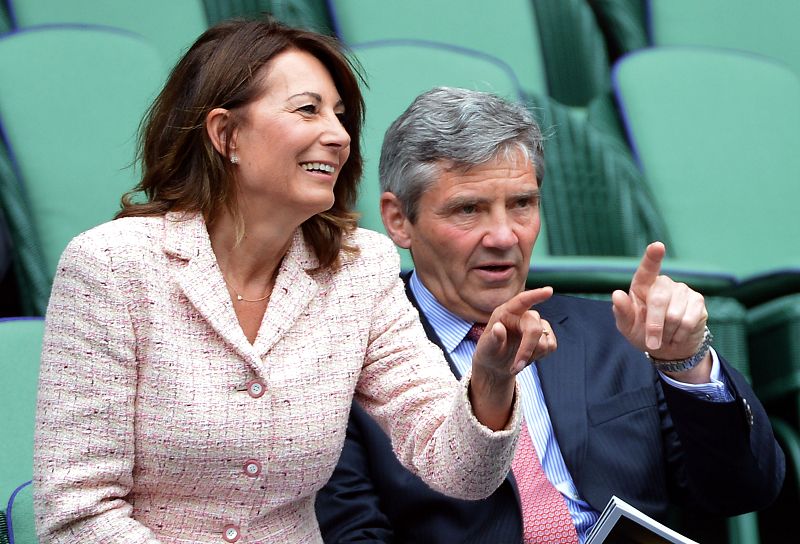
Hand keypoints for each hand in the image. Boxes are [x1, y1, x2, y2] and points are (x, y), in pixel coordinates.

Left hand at [473, 287, 556, 376]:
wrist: (496, 365)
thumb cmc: (489, 352)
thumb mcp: (485, 348)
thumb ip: (492, 339)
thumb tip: (498, 328)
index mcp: (506, 312)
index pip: (522, 301)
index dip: (535, 295)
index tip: (549, 291)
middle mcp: (522, 316)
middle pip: (535, 329)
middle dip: (527, 350)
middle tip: (517, 367)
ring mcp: (536, 325)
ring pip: (545, 341)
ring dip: (531, 356)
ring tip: (517, 361)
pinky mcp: (546, 336)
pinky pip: (551, 346)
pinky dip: (540, 356)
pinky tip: (528, 357)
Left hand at [612, 242, 710, 380]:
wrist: (668, 348)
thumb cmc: (642, 332)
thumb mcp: (627, 326)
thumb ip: (622, 312)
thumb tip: (616, 295)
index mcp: (642, 285)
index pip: (647, 269)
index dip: (652, 257)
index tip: (657, 246)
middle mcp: (663, 283)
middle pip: (658, 301)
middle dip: (654, 327)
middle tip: (652, 343)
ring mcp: (682, 290)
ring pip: (674, 315)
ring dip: (667, 333)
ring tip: (666, 334)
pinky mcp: (698, 301)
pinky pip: (688, 321)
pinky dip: (680, 335)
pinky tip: (678, 334)